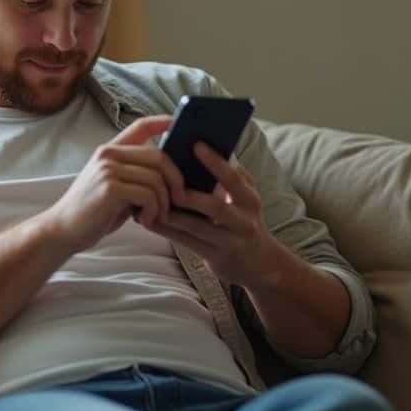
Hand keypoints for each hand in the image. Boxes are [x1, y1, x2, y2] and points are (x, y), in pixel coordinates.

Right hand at [40, 116, 185, 252]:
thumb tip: (170, 175)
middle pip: (159, 157)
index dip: (162, 121)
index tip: (178, 122)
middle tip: (179, 200)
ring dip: (164, 202)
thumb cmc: (92, 212)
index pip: (140, 126)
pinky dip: (153, 211)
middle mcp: (108, 155)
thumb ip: (135, 175)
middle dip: (176, 180)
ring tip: (156, 216)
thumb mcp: (114, 186)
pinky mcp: (110, 188)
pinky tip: (145, 221)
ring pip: (156, 179)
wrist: (62, 230)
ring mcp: (108, 170)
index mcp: (109, 151)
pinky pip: (148, 195)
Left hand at [144, 142, 278, 287]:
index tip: (196, 145)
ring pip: (196, 226)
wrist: (260, 264)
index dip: (216, 162)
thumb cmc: (244, 222)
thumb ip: (233, 177)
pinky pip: (188, 242)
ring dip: (171, 214)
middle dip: (188, 194)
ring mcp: (231, 241)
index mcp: (250, 200)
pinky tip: (151, 221)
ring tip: (149, 202)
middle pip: (215, 205)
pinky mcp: (217, 258)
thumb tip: (209, 150)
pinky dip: (168, 231)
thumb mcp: (247, 199)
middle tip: (163, 181)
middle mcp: (244, 221)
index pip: (233, 178)